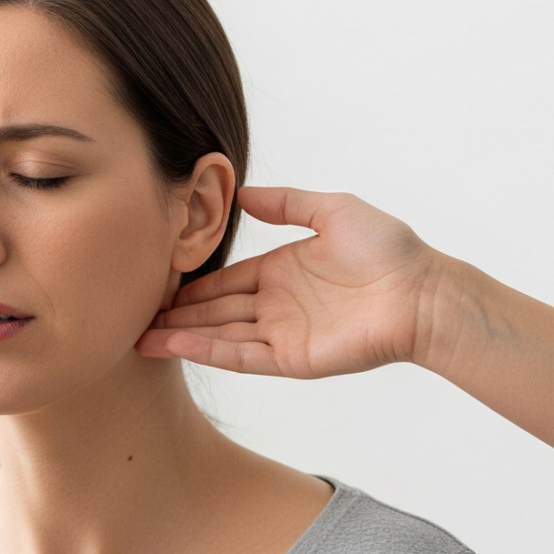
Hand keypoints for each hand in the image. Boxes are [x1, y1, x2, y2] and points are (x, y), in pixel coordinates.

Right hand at [135, 186, 443, 377]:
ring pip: (219, 336)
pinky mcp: (291, 359)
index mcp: (284, 272)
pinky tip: (174, 345)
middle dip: (175, 314)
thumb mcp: (333, 210)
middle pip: (214, 311)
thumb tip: (243, 194)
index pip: (226, 280)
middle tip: (131, 313)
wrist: (422, 292)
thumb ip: (287, 203)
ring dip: (180, 337)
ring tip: (138, 336)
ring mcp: (282, 335)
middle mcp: (278, 305)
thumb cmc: (388, 249)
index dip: (192, 283)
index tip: (154, 280)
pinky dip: (206, 352)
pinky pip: (240, 355)